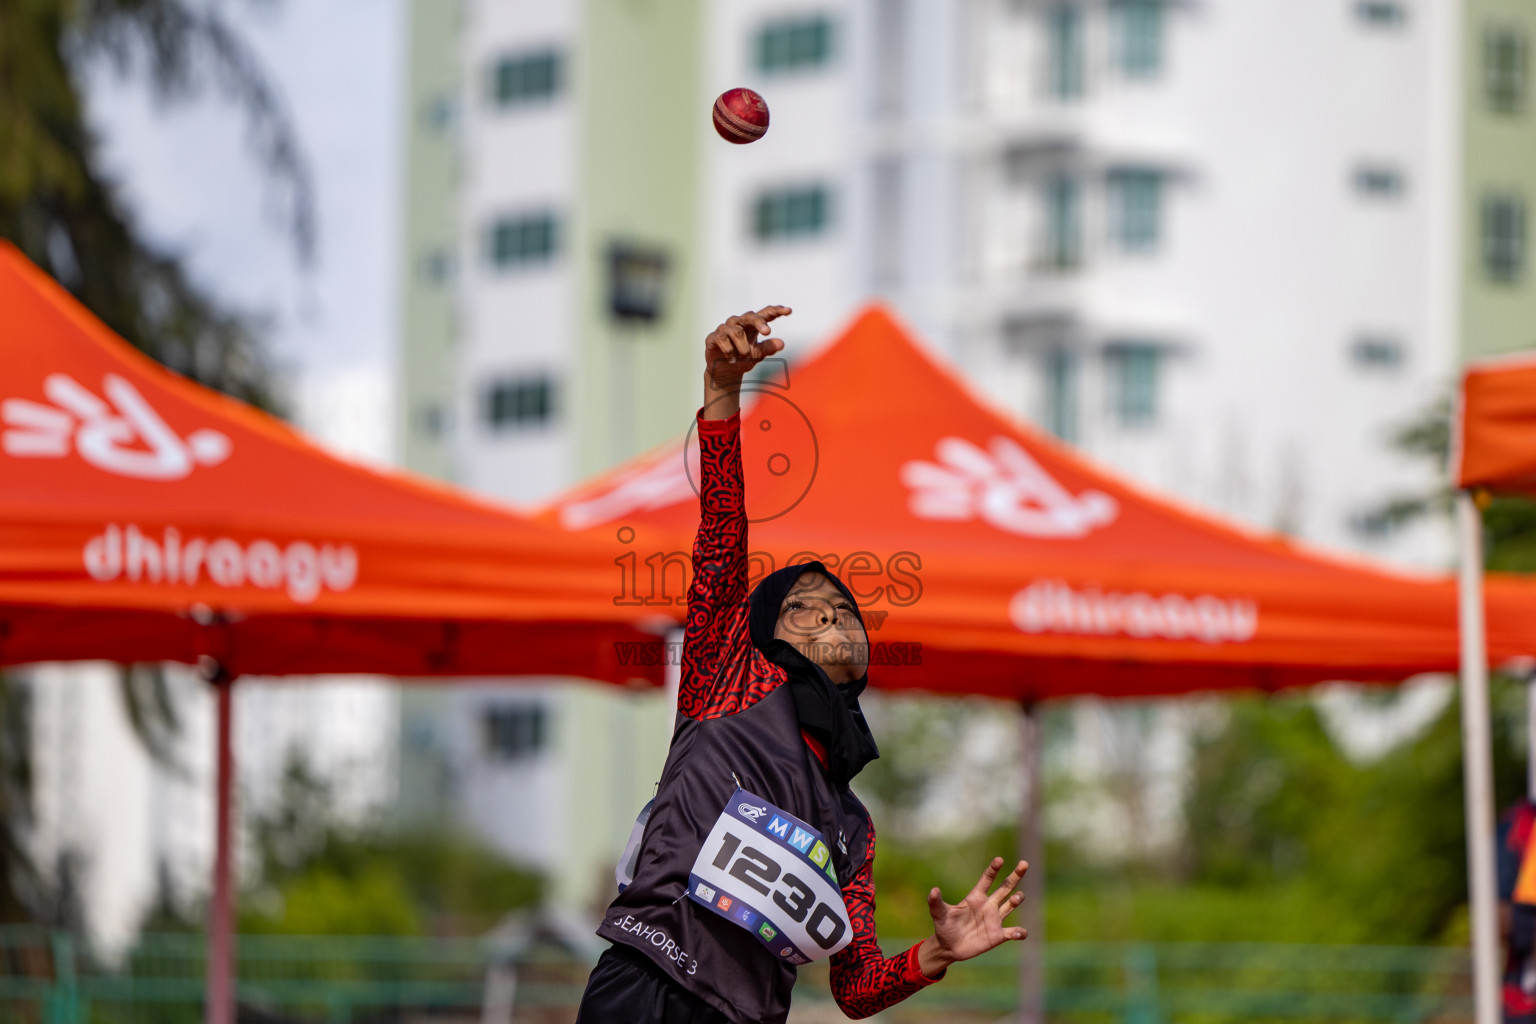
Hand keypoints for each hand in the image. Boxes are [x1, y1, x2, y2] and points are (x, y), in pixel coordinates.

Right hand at [702, 305, 790, 419]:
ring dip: (742, 347)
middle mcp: (738, 323)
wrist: (725, 373)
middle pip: (749, 316)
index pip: (765, 314)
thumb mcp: (758, 355)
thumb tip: (781, 343)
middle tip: (767, 332)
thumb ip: (768, 348)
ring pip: (736, 331)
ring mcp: (724, 329)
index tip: (789, 311)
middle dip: (759, 322)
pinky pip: (722, 339)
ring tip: (742, 356)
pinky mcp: (713, 337)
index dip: (776, 311)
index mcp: (752, 326)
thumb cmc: (743, 360)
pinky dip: (729, 351)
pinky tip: (731, 359)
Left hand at [917, 857, 1027, 978]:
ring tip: (1018, 896)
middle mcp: (988, 906)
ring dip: (1016, 900)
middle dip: (1015, 876)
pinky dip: (1018, 932)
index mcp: (975, 897)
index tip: (999, 859)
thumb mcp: (938, 913)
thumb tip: (933, 890)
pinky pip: (1012, 933)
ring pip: (1010, 906)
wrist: (949, 947)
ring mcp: (994, 920)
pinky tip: (1021, 933)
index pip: (986, 880)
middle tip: (1024, 864)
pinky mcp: (998, 935)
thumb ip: (936, 902)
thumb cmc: (944, 926)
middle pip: (1005, 888)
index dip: (993, 869)